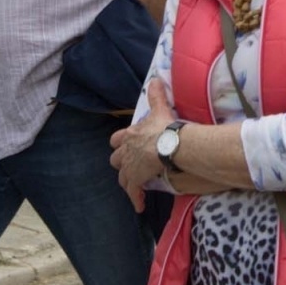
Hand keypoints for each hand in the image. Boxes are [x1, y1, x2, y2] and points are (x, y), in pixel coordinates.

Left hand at [110, 79, 175, 213]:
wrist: (169, 144)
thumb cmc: (165, 127)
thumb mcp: (160, 109)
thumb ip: (156, 95)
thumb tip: (156, 78)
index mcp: (131, 134)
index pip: (117, 139)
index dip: (120, 144)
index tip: (126, 147)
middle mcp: (126, 151)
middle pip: (116, 159)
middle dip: (122, 163)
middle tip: (131, 167)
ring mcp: (129, 167)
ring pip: (123, 176)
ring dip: (128, 181)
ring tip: (135, 187)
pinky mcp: (136, 180)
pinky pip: (133, 192)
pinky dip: (135, 199)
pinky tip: (140, 207)